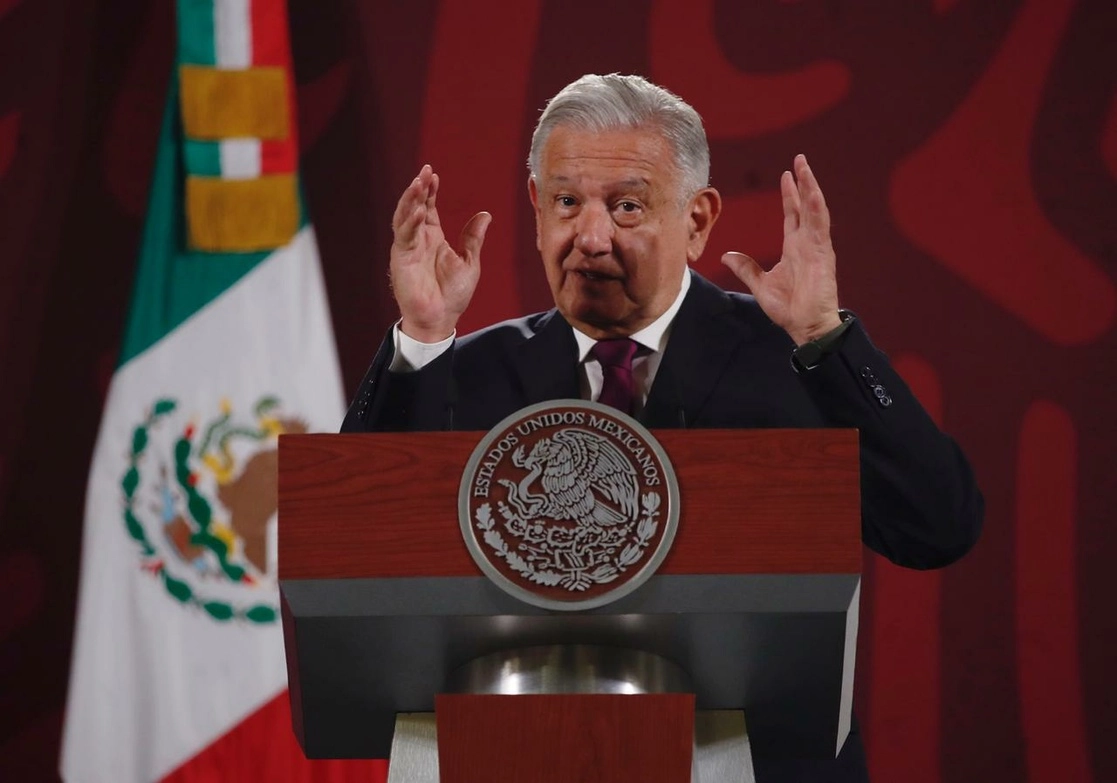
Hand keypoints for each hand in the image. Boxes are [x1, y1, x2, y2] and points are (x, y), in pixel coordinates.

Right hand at [390, 164, 490, 341]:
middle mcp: (418, 239)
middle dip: (419, 188)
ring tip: (418, 183)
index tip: (434, 174)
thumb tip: (485, 215)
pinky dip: (411, 222)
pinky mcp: (401, 259)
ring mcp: (408, 248)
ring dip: (411, 200)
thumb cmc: (452, 295)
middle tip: (425, 171)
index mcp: (433, 238)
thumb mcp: (469, 262)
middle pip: (415, 207)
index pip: (429, 208)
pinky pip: (404, 236)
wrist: (440, 319)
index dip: (430, 191)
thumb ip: (473, 238)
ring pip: (405, 217)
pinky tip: (420, 210)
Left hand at [721, 154, 840, 345]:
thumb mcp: (759, 284)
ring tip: (805, 167)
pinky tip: (813, 191)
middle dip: (803, 182)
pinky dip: (816, 207)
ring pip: (815, 209)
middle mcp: (807, 243)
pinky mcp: (822, 254)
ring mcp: (816, 246)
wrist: (805, 326)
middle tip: (799, 160)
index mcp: (794, 247)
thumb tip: (727, 255)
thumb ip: (746, 267)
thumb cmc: (789, 308)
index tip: (787, 175)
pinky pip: (820, 225)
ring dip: (810, 187)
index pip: (792, 214)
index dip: (790, 195)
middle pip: (805, 205)